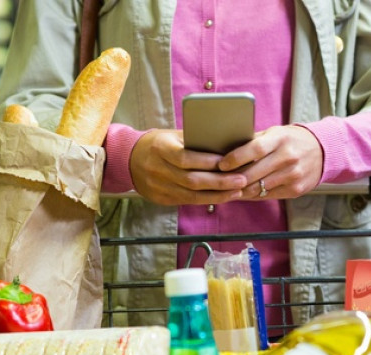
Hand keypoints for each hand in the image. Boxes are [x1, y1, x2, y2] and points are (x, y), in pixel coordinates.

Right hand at [129, 129, 247, 204]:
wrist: (129, 159)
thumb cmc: (158, 144)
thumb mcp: (172, 136)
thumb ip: (194, 141)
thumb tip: (225, 145)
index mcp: (160, 148)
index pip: (185, 158)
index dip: (207, 162)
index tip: (228, 162)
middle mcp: (157, 169)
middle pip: (191, 180)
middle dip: (219, 182)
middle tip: (241, 180)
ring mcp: (158, 187)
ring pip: (191, 195)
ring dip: (217, 195)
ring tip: (237, 191)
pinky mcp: (161, 199)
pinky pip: (187, 201)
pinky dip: (207, 200)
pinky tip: (223, 197)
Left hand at [217, 125, 322, 199]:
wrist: (323, 151)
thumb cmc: (291, 140)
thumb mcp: (275, 133)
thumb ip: (254, 141)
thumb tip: (226, 149)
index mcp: (280, 139)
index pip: (254, 149)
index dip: (235, 158)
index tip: (221, 165)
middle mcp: (288, 157)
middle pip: (254, 173)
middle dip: (233, 179)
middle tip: (218, 181)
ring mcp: (293, 175)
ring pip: (259, 188)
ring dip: (240, 191)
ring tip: (227, 189)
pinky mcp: (295, 189)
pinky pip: (268, 195)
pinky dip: (253, 195)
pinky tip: (243, 193)